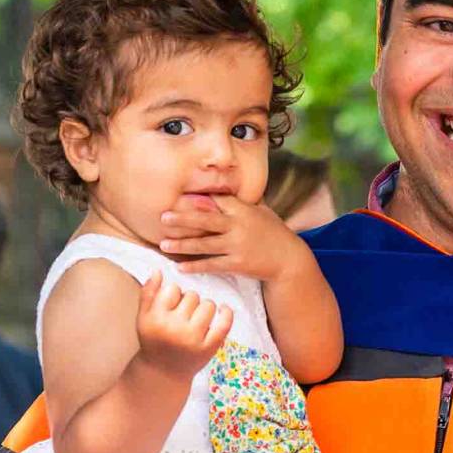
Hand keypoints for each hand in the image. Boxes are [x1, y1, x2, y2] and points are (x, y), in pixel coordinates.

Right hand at [133, 270, 231, 379]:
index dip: (174, 294)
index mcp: (156, 319)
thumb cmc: (153, 341)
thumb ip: (148, 293)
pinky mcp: (209, 348)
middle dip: (189, 301)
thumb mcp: (143, 318)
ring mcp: (193, 338)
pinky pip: (224, 323)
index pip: (173, 289)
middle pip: (192, 295)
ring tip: (197, 318)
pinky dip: (227, 313)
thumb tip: (158, 270)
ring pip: (208, 304)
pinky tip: (223, 310)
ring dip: (205, 307)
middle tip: (183, 315)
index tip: (172, 305)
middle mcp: (174, 328)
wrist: (163, 373)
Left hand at [158, 195, 308, 281]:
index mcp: (243, 210)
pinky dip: (196, 266)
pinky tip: (181, 267)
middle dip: (182, 219)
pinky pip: (212, 265)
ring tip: (163, 244)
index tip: (178, 199)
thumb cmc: (274, 233)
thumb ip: (244, 201)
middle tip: (163, 217)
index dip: (197, 200)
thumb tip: (229, 186)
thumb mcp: (262, 211)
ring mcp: (238, 245)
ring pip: (204, 244)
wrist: (289, 260)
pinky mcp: (238, 264)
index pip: (216, 200)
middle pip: (205, 220)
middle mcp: (238, 226)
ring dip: (182, 244)